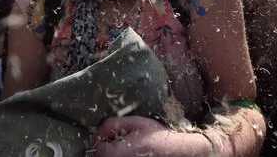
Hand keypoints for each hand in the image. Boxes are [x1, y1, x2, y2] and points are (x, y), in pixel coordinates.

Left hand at [93, 116, 210, 156]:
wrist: (178, 153)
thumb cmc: (159, 138)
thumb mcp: (137, 123)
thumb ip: (113, 124)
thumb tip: (98, 131)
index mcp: (116, 153)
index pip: (98, 148)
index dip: (105, 140)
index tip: (114, 137)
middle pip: (103, 156)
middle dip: (110, 149)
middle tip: (124, 143)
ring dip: (117, 154)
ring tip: (132, 150)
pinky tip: (136, 155)